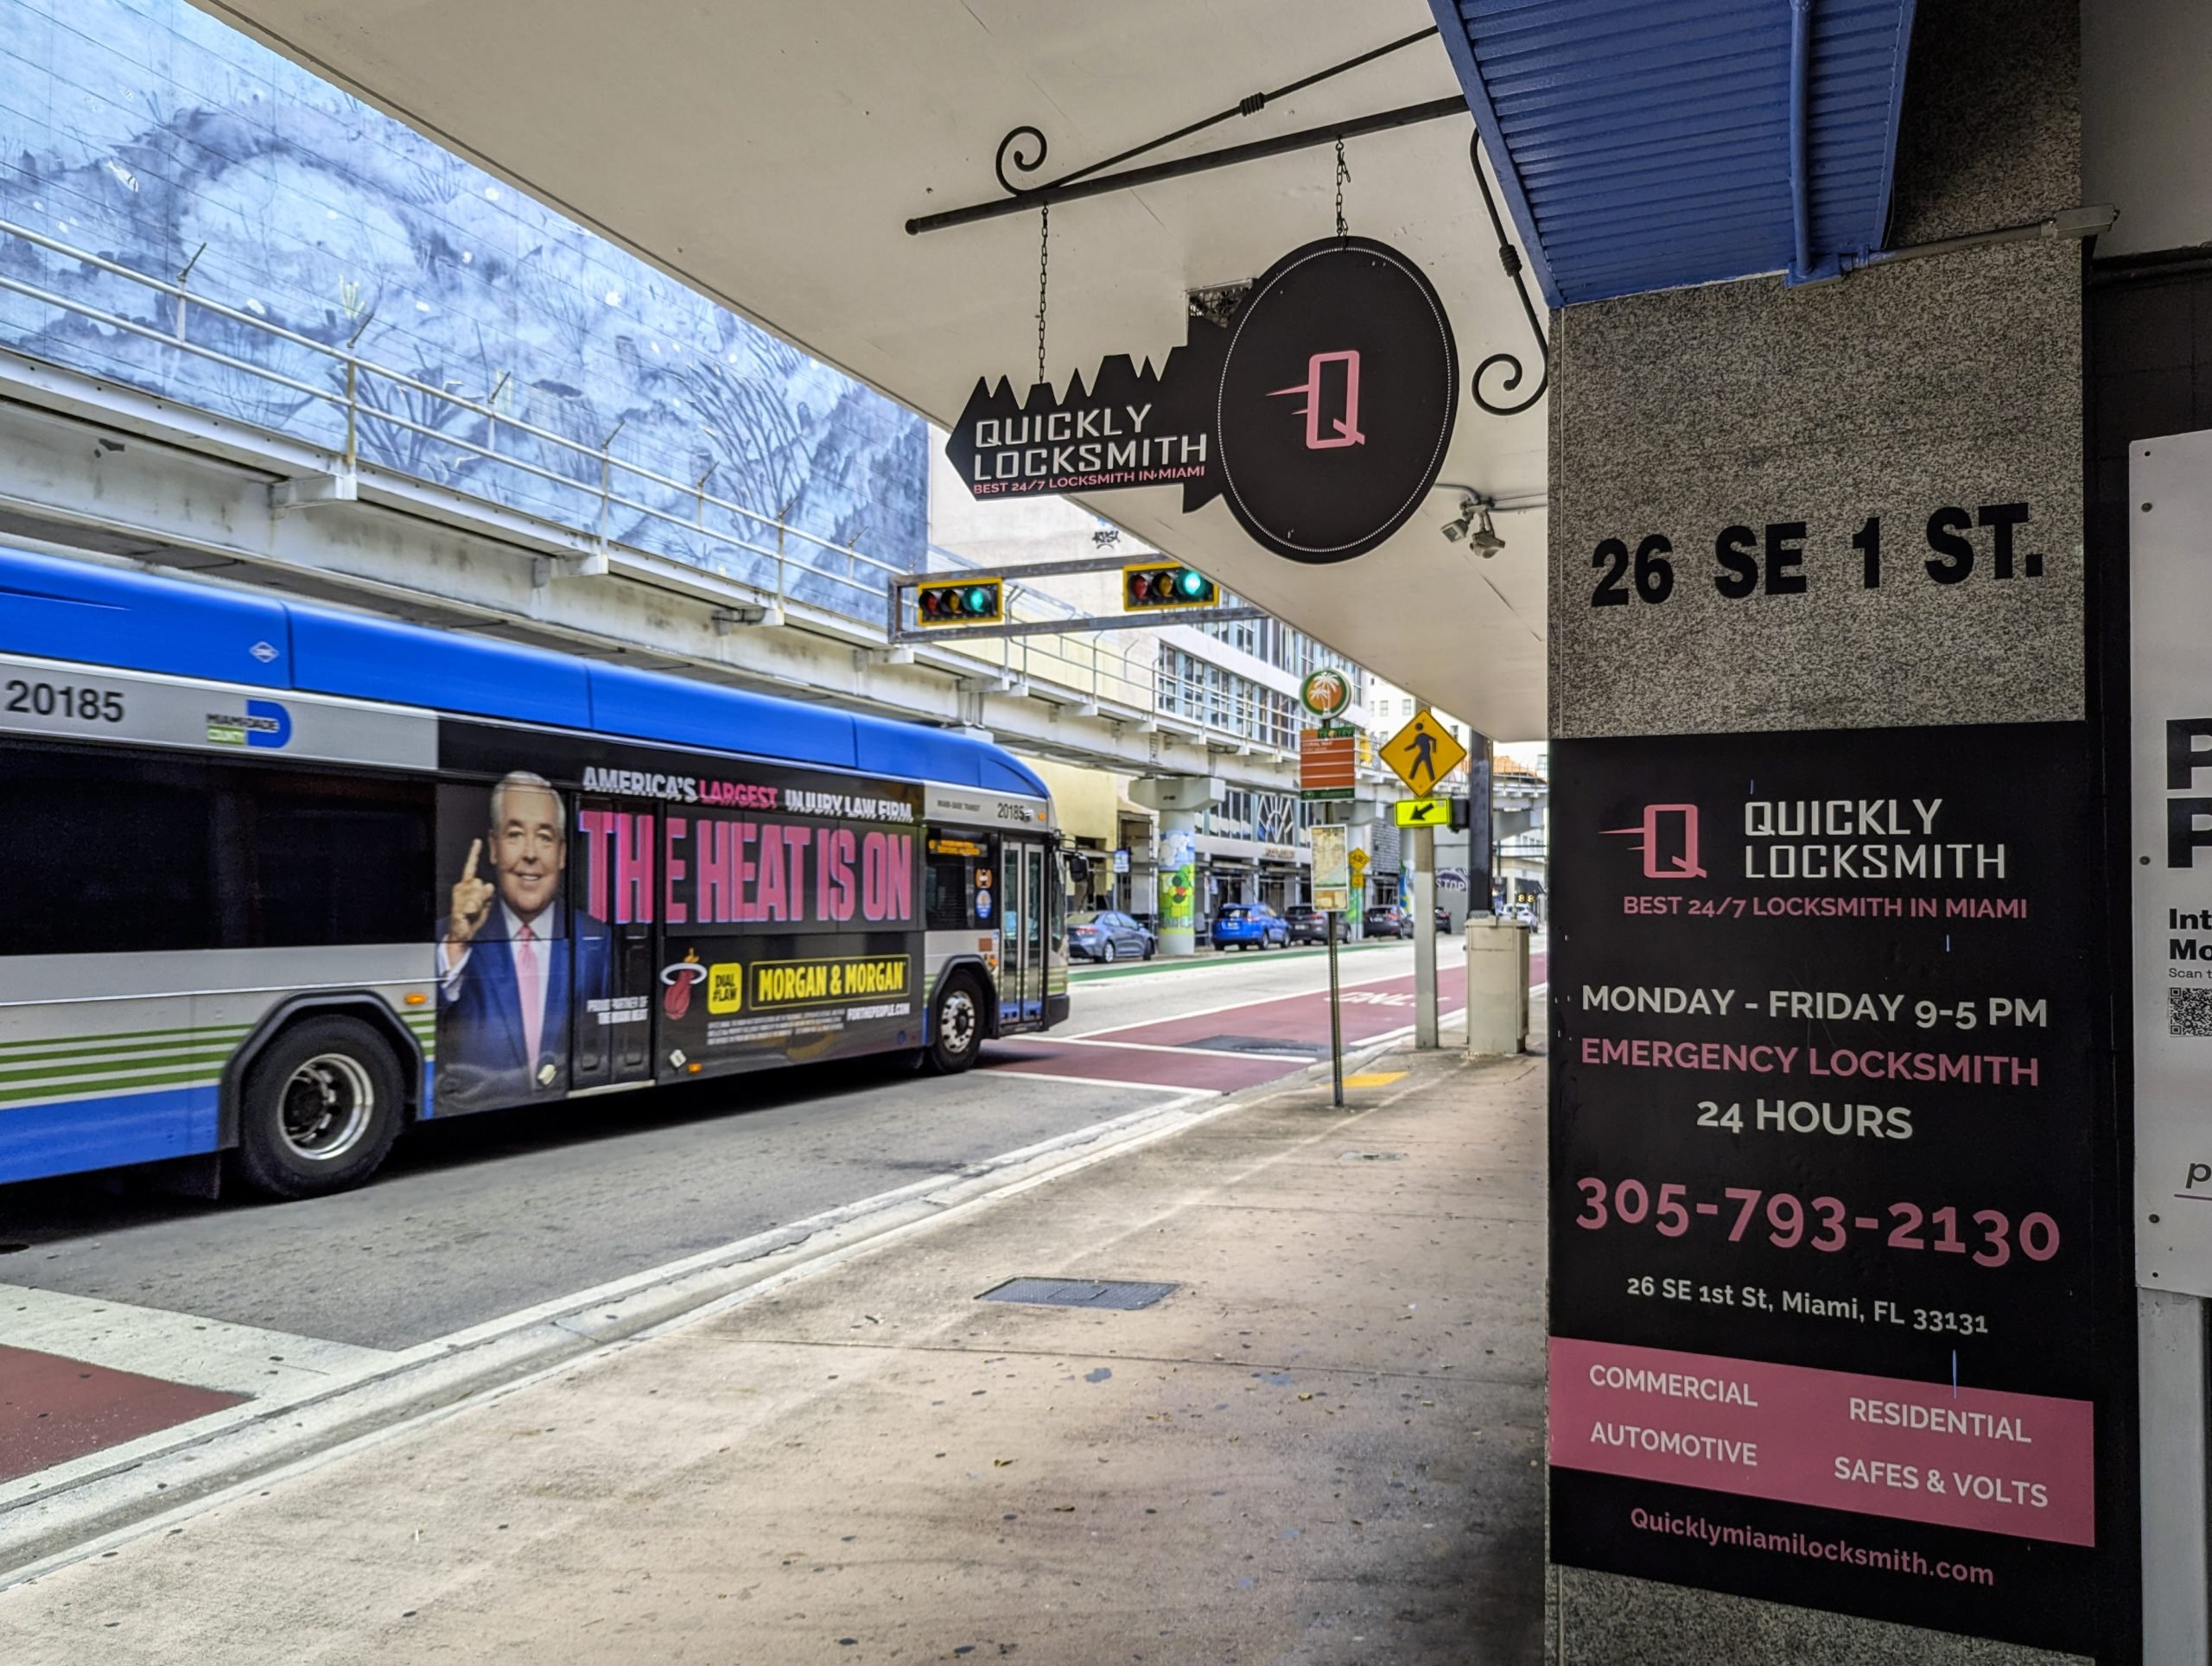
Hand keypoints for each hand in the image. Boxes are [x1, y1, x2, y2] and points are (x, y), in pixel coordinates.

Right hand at [445, 838, 495, 959]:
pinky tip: (470, 915)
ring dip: (480, 904)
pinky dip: (474, 911)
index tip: (477, 842)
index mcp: (466, 885)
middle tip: (478, 906)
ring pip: (477, 893)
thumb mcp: (484, 904)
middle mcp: (460, 888)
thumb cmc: (472, 918)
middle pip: (480, 883)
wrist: (461, 933)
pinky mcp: (458, 906)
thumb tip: (488, 886)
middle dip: (484, 895)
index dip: (474, 854)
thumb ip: (487, 894)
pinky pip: (473, 905)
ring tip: (474, 912)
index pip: (471, 867)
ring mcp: (458, 897)